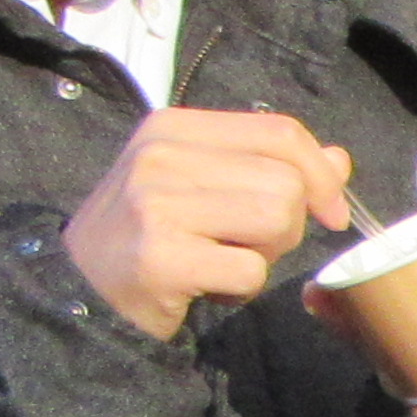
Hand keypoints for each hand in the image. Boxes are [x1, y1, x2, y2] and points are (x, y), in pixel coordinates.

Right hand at [65, 106, 356, 338]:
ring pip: (276, 221)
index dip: (321, 174)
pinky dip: (240, 289)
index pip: (280, 131)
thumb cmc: (149, 233)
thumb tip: (339, 160)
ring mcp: (156, 206)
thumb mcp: (202, 183)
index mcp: (173, 127)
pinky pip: (250, 272)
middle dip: (286, 224)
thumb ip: (268, 165)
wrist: (77, 287)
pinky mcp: (161, 258)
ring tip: (220, 260)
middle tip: (241, 243)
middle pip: (286, 182)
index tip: (330, 209)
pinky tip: (203, 285)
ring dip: (264, 255)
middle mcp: (161, 156)